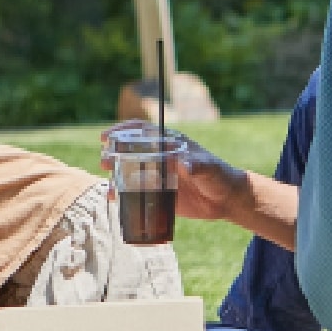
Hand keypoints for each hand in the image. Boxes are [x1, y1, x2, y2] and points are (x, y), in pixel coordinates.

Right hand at [100, 121, 244, 222]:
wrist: (227, 200)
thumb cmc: (220, 177)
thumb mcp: (210, 168)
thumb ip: (198, 164)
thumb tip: (185, 163)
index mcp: (170, 144)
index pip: (142, 131)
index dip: (123, 130)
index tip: (107, 137)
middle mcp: (160, 158)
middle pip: (130, 151)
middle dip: (113, 155)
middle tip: (104, 161)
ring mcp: (158, 176)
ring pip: (130, 173)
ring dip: (116, 177)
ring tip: (108, 185)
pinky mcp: (159, 194)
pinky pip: (137, 193)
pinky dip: (124, 196)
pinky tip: (115, 200)